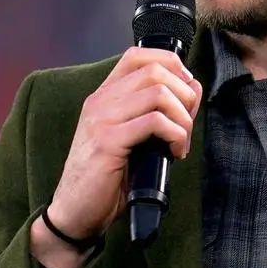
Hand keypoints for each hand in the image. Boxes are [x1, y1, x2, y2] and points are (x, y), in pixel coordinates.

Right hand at [44, 47, 201, 243]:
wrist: (74, 211)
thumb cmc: (106, 178)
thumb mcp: (132, 138)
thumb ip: (156, 111)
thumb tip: (192, 86)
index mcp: (104, 96)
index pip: (137, 56)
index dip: (170, 63)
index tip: (186, 88)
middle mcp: (100, 102)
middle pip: (155, 71)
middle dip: (185, 95)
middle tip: (187, 123)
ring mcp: (102, 120)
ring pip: (158, 93)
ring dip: (182, 117)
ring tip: (181, 141)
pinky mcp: (108, 142)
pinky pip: (154, 122)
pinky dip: (176, 135)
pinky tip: (175, 153)